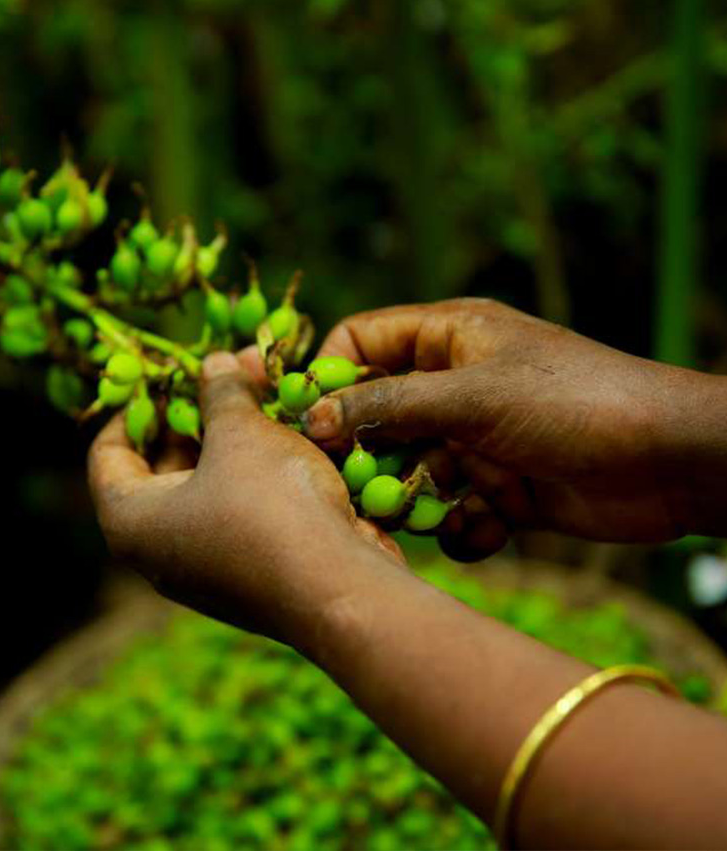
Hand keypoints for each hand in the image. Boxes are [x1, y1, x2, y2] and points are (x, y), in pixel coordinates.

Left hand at [87, 351, 403, 644]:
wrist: (339, 588)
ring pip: (209, 489)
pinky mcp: (250, 577)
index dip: (134, 408)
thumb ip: (221, 393)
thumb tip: (213, 364)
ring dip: (233, 441)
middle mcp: (159, 554)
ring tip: (265, 397)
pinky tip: (291, 442)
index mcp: (132, 522)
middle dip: (197, 416)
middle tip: (227, 377)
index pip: (107, 455)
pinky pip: (241, 513)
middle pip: (162, 469)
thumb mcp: (241, 433)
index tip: (166, 377)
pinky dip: (257, 475)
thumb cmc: (270, 505)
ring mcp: (206, 570)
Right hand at [304, 298, 723, 558]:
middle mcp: (455, 387)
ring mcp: (476, 439)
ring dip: (414, 499)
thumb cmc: (570, 403)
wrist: (668, 462)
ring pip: (411, 472)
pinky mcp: (499, 489)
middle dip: (369, 454)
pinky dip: (462, 527)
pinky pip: (453, 511)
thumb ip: (389, 405)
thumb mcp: (471, 396)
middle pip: (378, 416)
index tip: (308, 422)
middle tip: (353, 488)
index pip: (363, 343)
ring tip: (429, 516)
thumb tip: (316, 417)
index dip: (331, 377)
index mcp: (448, 339)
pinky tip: (487, 529)